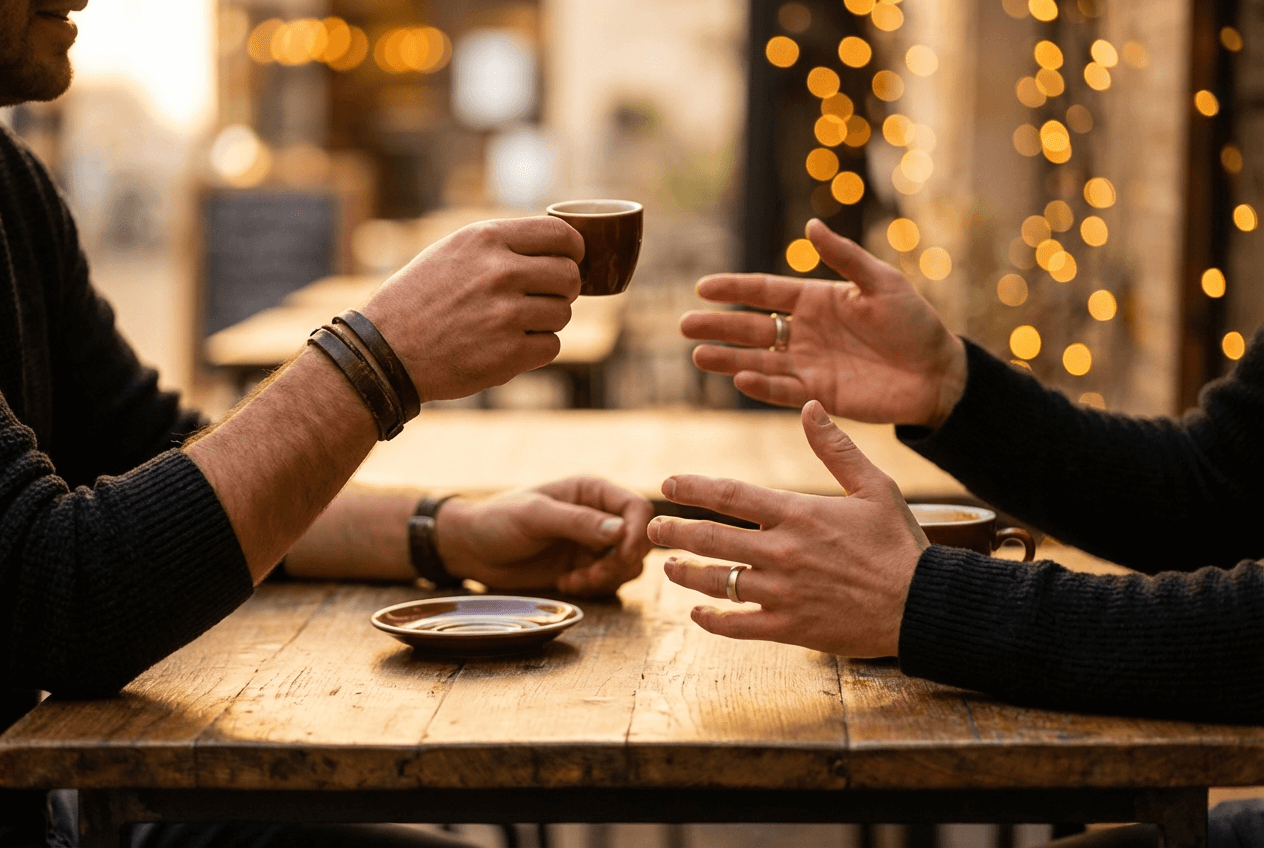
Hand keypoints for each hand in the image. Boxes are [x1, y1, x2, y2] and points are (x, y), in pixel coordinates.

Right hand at [362, 217, 585, 403]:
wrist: (385, 352)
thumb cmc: (418, 299)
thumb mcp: (452, 252)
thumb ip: (500, 245)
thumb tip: (557, 246)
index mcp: (486, 239)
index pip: (562, 235)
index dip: (574, 250)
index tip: (572, 260)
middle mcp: (499, 272)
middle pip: (570, 277)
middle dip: (563, 289)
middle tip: (542, 298)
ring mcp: (505, 315)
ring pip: (563, 314)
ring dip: (546, 321)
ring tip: (513, 324)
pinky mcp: (508, 354)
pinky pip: (551, 346)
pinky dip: (536, 350)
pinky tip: (507, 346)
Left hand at [435, 477, 653, 595]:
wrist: (470, 550)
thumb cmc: (497, 521)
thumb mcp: (535, 515)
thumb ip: (578, 521)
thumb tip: (622, 531)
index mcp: (591, 492)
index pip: (636, 508)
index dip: (638, 533)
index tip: (623, 555)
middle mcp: (598, 517)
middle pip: (638, 541)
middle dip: (621, 563)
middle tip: (591, 576)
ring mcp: (592, 545)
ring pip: (628, 566)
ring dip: (607, 579)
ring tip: (574, 581)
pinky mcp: (584, 569)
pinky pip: (609, 583)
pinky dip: (594, 589)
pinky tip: (565, 584)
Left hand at [647, 401, 928, 656]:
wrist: (922, 606)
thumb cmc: (900, 544)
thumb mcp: (875, 487)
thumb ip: (837, 448)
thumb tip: (810, 407)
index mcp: (798, 513)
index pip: (730, 494)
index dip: (693, 487)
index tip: (669, 483)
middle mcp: (781, 550)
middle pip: (711, 537)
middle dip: (675, 530)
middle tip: (653, 526)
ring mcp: (781, 591)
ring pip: (716, 580)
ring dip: (685, 572)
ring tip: (668, 566)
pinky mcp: (788, 626)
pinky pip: (737, 624)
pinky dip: (712, 618)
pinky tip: (697, 612)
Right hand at [682, 219, 966, 427]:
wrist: (937, 373)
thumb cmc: (914, 322)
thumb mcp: (882, 283)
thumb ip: (844, 257)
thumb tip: (810, 226)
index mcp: (816, 300)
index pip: (765, 292)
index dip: (734, 289)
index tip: (702, 288)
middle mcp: (805, 332)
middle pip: (752, 328)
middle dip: (719, 326)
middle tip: (684, 324)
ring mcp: (809, 364)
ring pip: (759, 361)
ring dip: (729, 359)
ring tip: (699, 355)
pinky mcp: (820, 394)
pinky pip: (784, 390)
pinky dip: (762, 387)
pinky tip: (741, 379)